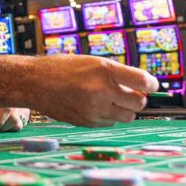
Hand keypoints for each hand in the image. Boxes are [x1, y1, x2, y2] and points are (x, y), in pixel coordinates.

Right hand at [23, 55, 157, 126]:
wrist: (33, 82)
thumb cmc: (61, 68)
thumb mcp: (91, 62)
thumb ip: (115, 73)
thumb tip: (142, 87)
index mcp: (104, 69)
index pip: (143, 81)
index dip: (152, 84)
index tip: (152, 85)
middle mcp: (101, 90)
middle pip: (139, 102)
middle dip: (139, 99)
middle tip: (131, 93)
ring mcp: (94, 108)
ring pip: (127, 116)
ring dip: (125, 109)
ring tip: (112, 100)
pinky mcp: (87, 122)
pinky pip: (110, 123)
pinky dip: (109, 116)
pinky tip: (96, 106)